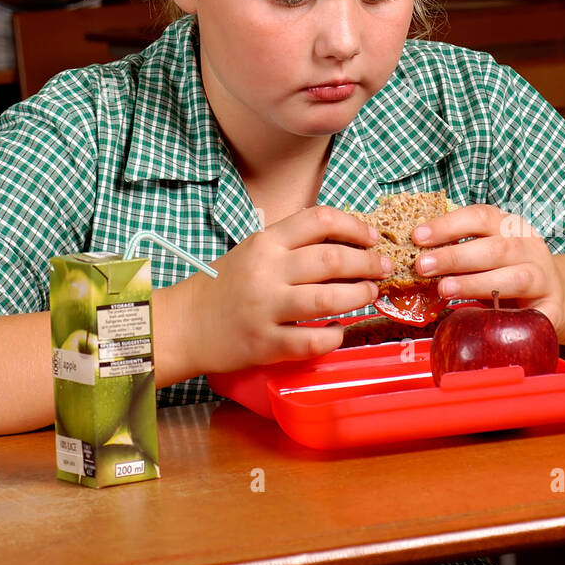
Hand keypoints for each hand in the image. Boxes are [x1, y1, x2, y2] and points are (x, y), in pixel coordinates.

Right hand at [182, 206, 390, 373]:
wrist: (184, 324)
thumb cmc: (225, 285)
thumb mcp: (253, 251)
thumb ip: (291, 245)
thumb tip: (345, 241)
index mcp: (265, 242)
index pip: (319, 220)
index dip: (353, 226)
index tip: (371, 237)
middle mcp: (267, 271)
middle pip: (332, 258)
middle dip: (367, 263)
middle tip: (381, 268)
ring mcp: (266, 308)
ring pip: (329, 299)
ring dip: (359, 296)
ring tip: (369, 294)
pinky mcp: (265, 344)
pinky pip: (313, 341)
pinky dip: (335, 336)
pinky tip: (338, 331)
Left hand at [411, 204, 564, 335]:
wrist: (553, 295)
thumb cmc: (506, 272)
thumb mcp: (484, 253)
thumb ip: (457, 252)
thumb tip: (415, 258)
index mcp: (510, 226)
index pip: (480, 216)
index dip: (448, 225)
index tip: (418, 236)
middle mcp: (529, 246)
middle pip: (494, 247)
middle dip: (455, 256)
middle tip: (422, 266)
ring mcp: (544, 276)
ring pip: (514, 277)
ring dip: (475, 283)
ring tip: (444, 289)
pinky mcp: (552, 307)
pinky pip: (531, 313)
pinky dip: (509, 317)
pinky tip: (485, 322)